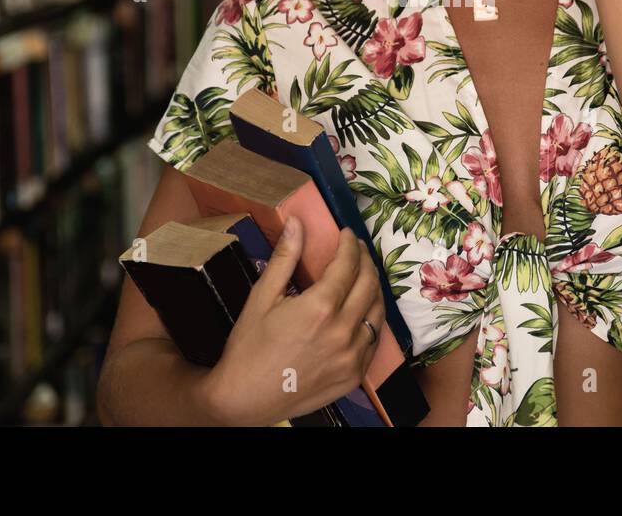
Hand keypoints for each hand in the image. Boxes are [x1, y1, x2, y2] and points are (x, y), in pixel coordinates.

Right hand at [196, 221, 385, 425]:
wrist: (244, 398)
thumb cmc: (249, 346)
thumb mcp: (262, 297)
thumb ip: (285, 258)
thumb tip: (296, 222)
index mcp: (320, 308)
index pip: (348, 265)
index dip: (350, 245)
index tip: (347, 234)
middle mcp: (343, 331)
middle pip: (369, 284)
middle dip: (365, 260)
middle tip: (357, 249)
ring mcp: (352, 356)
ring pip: (377, 312)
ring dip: (373, 288)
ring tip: (363, 276)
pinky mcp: (354, 375)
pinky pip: (373, 341)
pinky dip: (371, 320)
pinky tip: (361, 311)